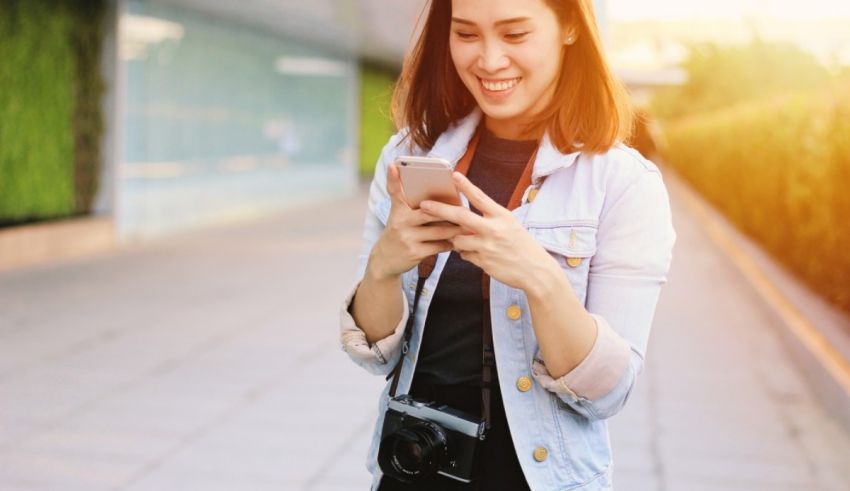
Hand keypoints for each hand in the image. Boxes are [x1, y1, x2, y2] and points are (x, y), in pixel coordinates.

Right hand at [367, 163, 464, 280]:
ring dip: (455, 229)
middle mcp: (400, 222)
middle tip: (466, 208)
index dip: (392, 178)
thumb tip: (442, 200)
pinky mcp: (414, 253)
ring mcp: (407, 238)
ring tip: (468, 226)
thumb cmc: (399, 233)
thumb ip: (414, 206)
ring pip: (439, 230)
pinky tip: (457, 242)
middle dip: (449, 211)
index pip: (394, 191)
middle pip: (429, 211)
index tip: (393, 165)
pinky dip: (450, 244)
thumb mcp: (399, 217)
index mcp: (398, 210)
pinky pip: (439, 246)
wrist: (385, 260)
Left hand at [419, 172, 558, 290]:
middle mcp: (493, 230)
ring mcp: (487, 247)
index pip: (480, 197)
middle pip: (460, 217)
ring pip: (458, 239)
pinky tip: (477, 253)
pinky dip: (466, 252)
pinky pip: (464, 255)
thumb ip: (488, 220)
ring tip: (465, 239)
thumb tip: (464, 220)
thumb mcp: (510, 225)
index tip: (453, 175)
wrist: (536, 271)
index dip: (465, 186)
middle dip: (439, 210)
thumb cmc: (522, 245)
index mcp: (502, 216)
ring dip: (455, 239)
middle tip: (424, 205)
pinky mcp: (483, 262)